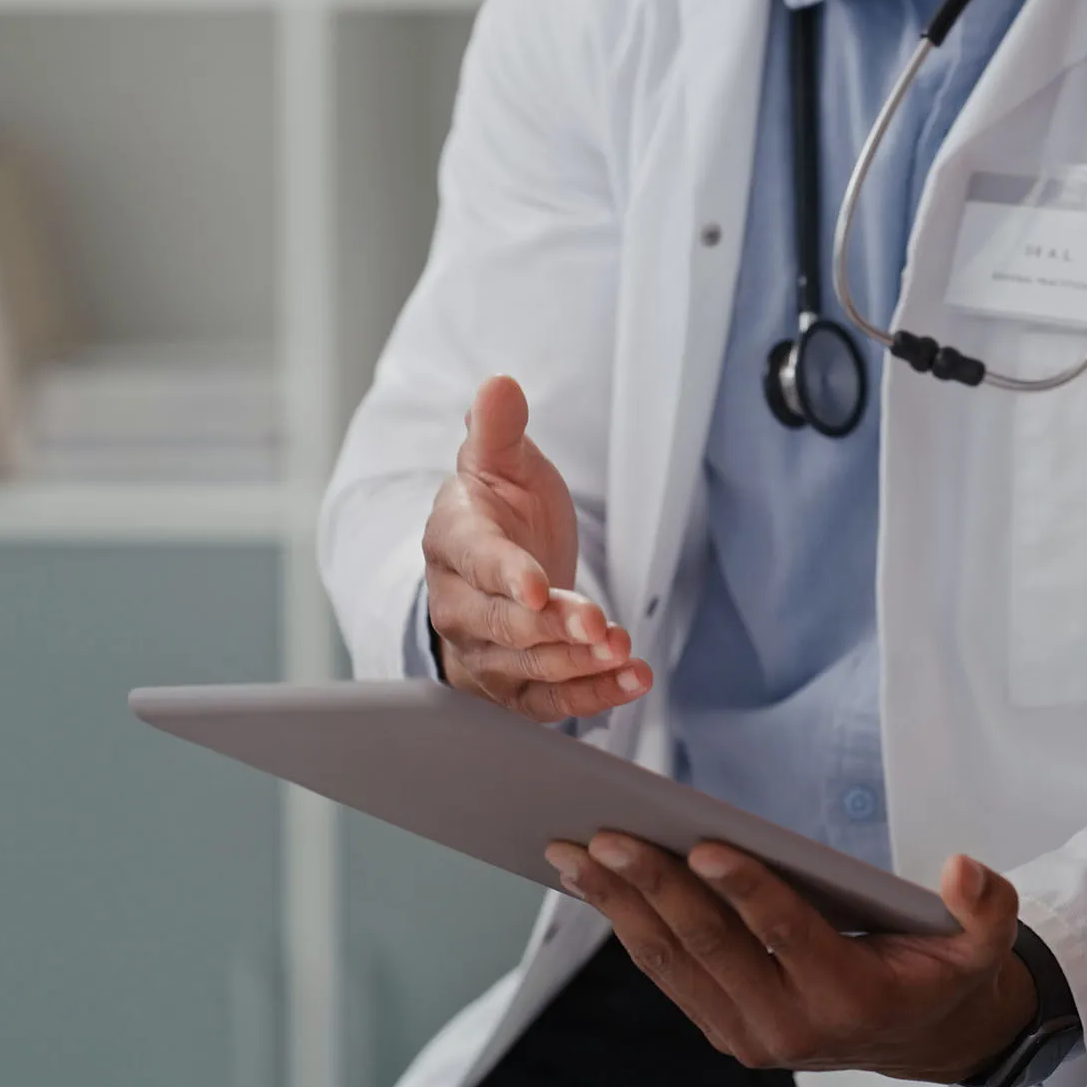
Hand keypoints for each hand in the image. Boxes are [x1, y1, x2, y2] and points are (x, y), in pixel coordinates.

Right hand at [423, 375, 651, 721]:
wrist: (495, 566)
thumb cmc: (501, 509)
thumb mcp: (502, 463)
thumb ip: (499, 429)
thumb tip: (500, 383)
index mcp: (453, 539)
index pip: (475, 562)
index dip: (506, 577)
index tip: (538, 588)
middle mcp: (459, 603)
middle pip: (503, 626)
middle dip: (552, 629)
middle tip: (600, 625)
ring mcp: (483, 651)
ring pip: (526, 669)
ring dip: (577, 665)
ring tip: (623, 652)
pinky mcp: (512, 687)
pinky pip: (547, 703)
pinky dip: (590, 698)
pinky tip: (632, 680)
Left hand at [544, 835, 1035, 1083]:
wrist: (919, 1040)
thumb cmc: (943, 975)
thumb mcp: (983, 946)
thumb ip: (985, 907)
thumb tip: (963, 870)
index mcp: (849, 999)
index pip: (788, 936)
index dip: (747, 890)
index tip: (704, 845)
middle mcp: (788, 1027)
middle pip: (711, 947)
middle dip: (655, 887)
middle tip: (609, 834)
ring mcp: (746, 1034)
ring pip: (673, 962)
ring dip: (620, 904)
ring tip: (576, 850)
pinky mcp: (720, 1027)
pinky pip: (665, 973)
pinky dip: (625, 923)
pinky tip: (594, 880)